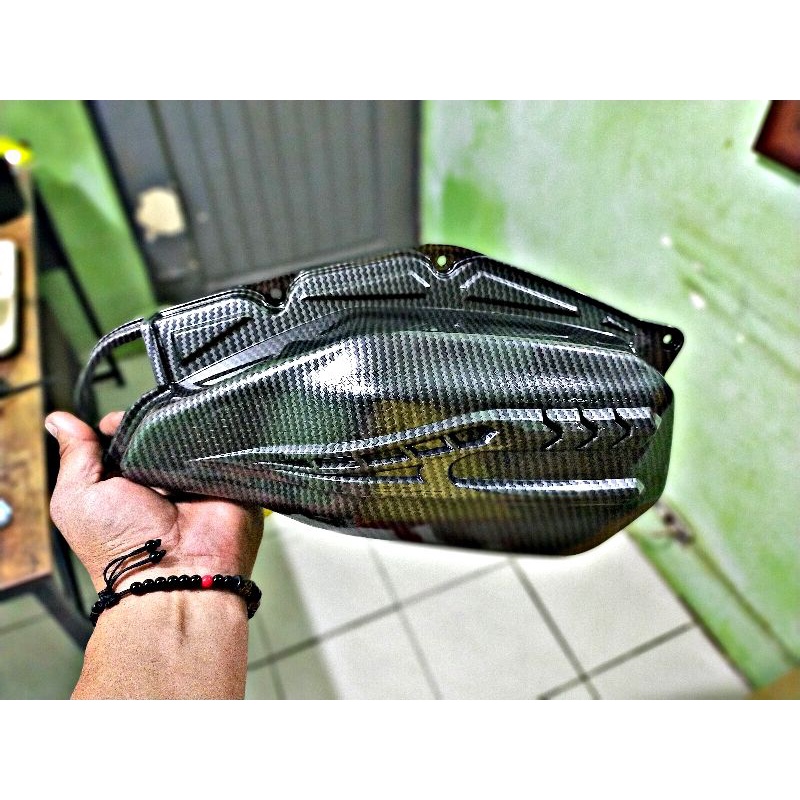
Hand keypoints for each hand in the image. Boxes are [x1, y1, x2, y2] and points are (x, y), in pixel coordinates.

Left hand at [45, 410, 263, 590]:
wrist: (175, 575)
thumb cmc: (119, 545)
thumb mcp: (78, 498)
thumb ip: (74, 456)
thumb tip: (58, 419)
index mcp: (125, 484)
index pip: (123, 439)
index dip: (118, 425)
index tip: (115, 423)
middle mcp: (161, 481)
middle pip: (159, 432)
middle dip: (152, 422)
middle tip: (149, 423)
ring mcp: (197, 479)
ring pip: (192, 434)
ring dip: (184, 427)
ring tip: (178, 429)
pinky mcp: (229, 478)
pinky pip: (225, 445)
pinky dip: (216, 436)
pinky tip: (204, 435)